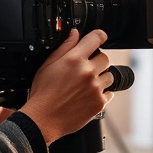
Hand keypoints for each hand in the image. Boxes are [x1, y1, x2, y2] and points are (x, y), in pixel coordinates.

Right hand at [19, 29, 113, 144]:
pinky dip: (101, 93)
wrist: (43, 119)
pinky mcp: (100, 102)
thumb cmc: (43, 93)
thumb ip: (65, 47)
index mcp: (74, 59)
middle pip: (105, 58)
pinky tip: (87, 96)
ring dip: (100, 78)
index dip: (99, 36)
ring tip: (86, 85)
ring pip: (109, 75)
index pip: (96, 38)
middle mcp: (87, 72)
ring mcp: (95, 88)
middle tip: (84, 70)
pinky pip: (109, 93)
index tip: (100, 38)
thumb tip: (75, 33)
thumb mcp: (48, 65)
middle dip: (96, 61)